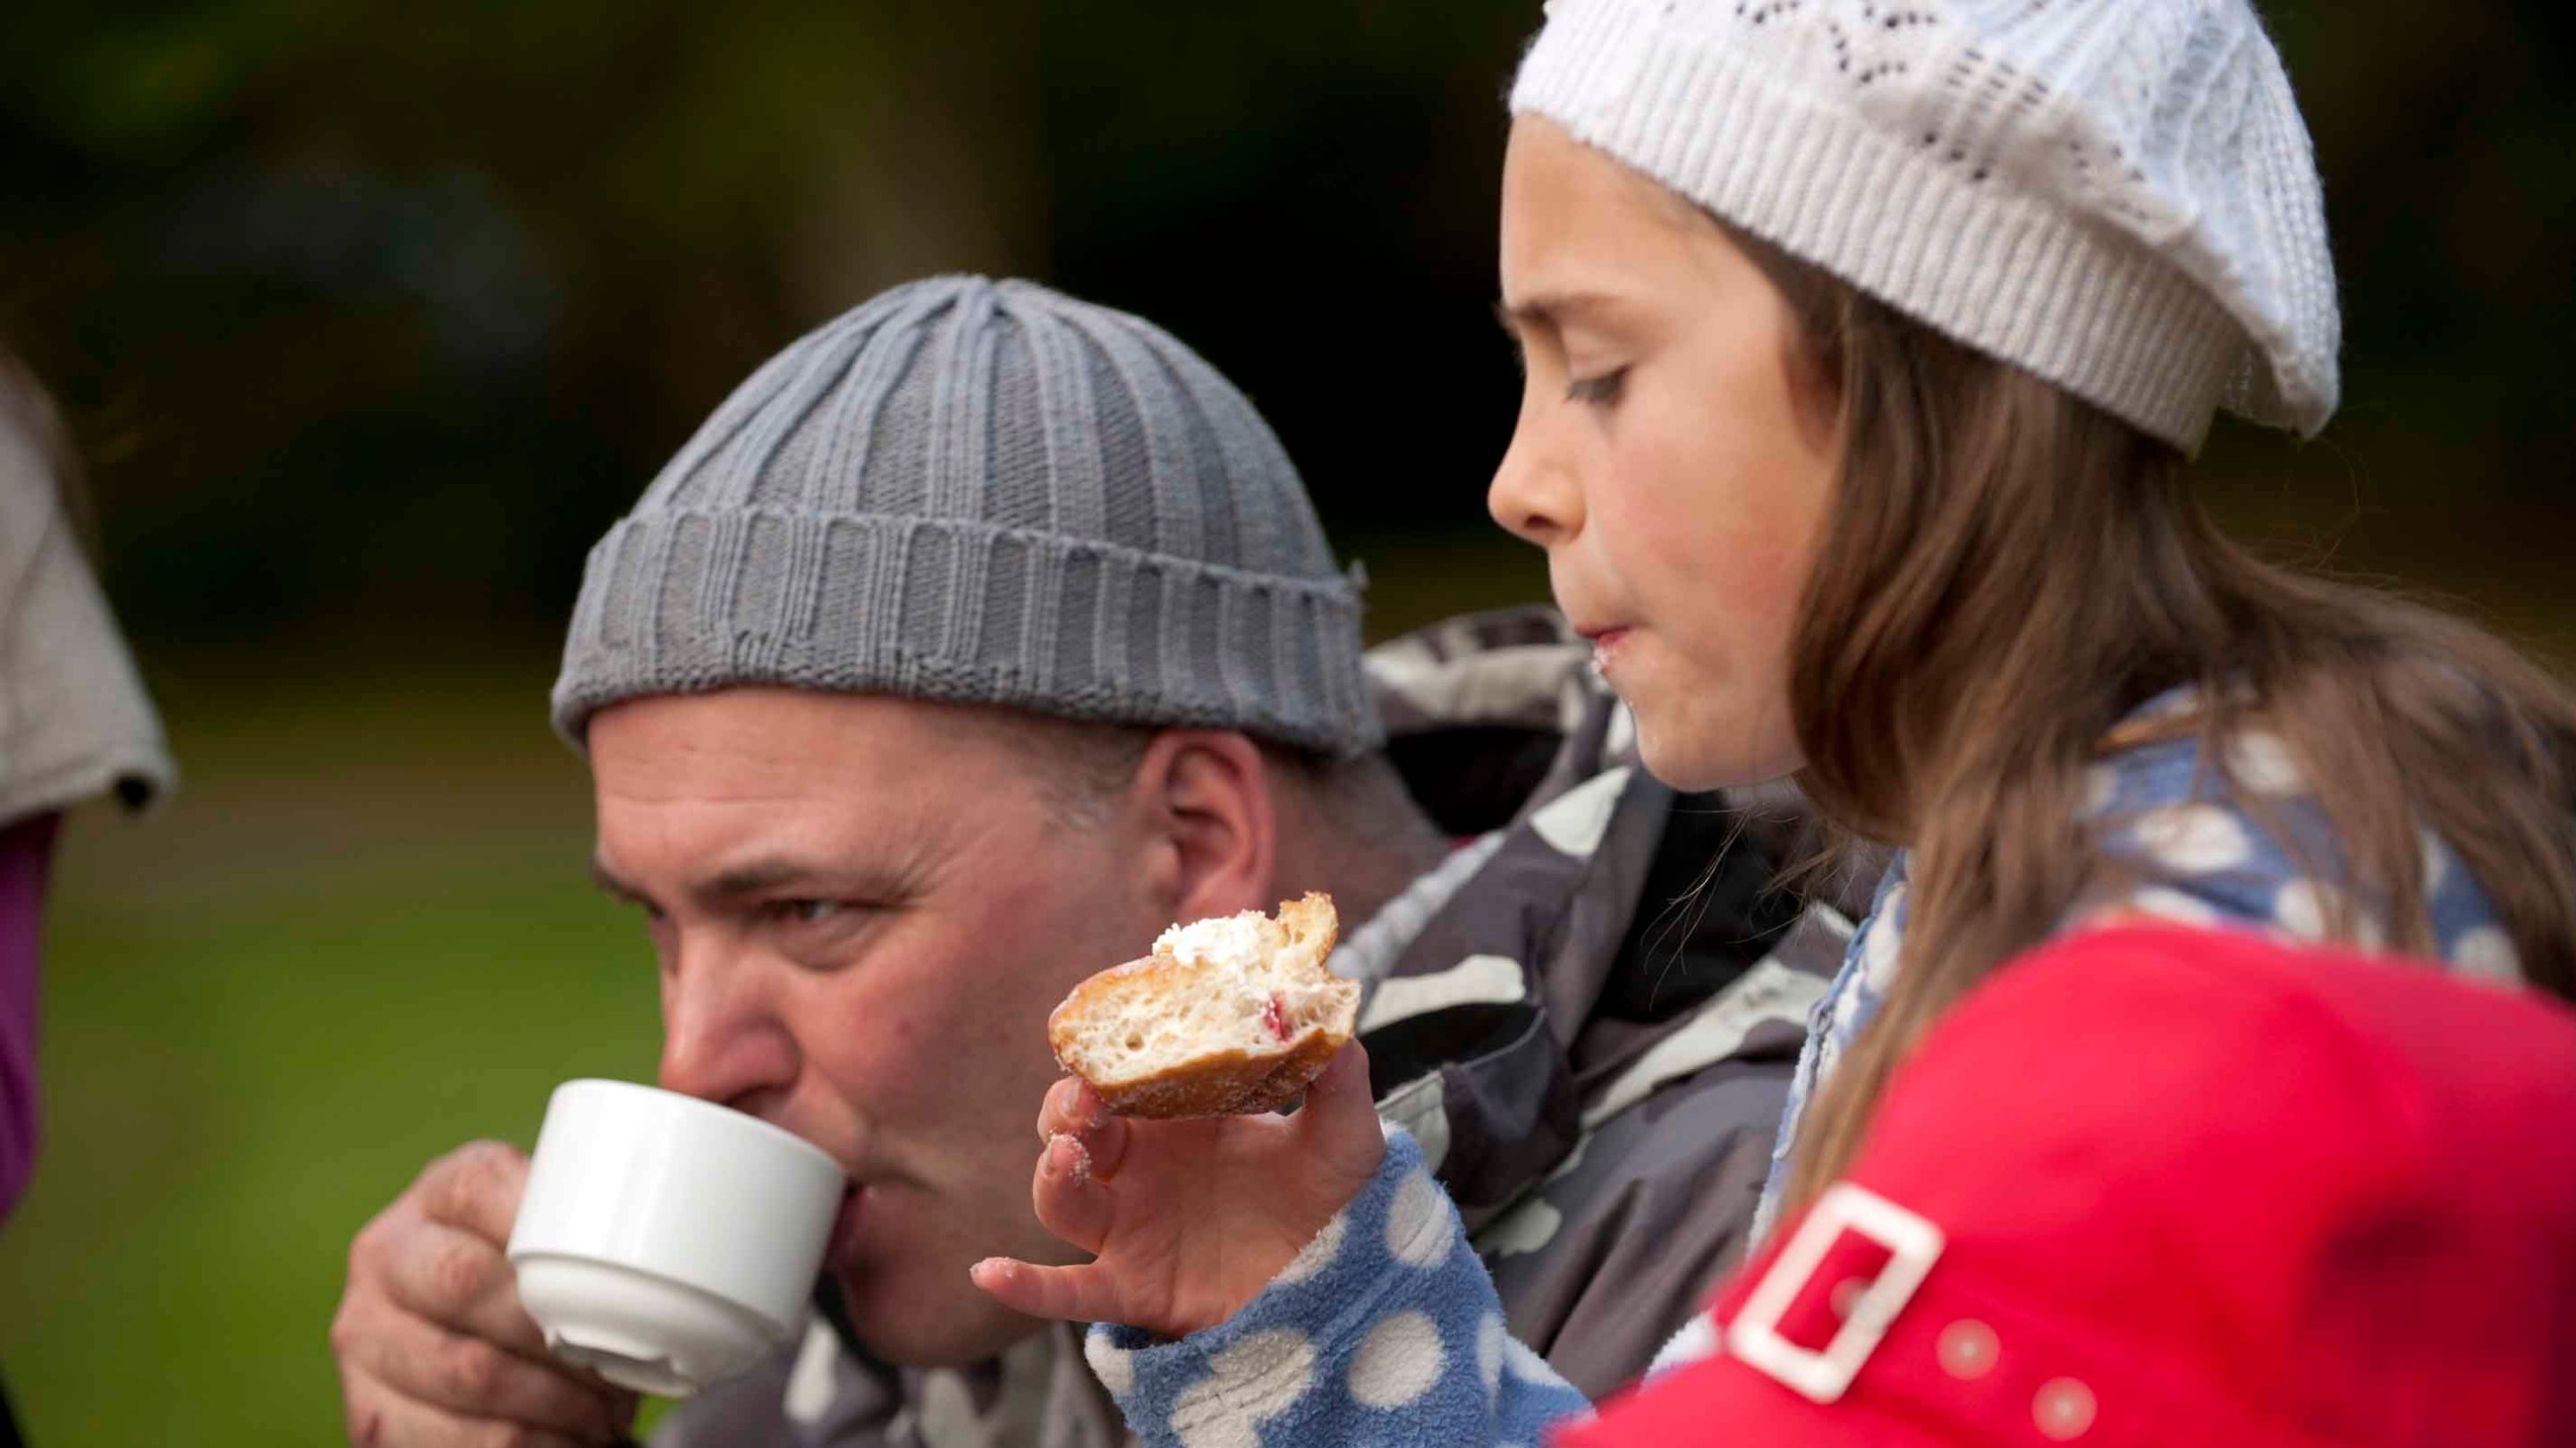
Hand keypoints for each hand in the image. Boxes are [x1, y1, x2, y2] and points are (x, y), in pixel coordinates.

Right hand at [331, 1141, 638, 1446]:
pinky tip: (563, 1442)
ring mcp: (365, 1333)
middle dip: (557, 1332)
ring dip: (552, 1402)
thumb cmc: (555, 1272)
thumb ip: (626, 1185)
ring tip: (603, 1411)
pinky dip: (521, 1446)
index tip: (612, 1268)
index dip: (550, 1228)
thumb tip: (735, 1141)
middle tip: (621, 1364)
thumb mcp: (575, 1216)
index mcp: (444, 1188)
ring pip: (465, 1373)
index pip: (484, 1186)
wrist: (479, 1352)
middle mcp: (387, 1251)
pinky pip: (447, 1439)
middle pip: (468, 1284)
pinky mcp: (367, 1410)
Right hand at [970, 1042, 1385, 1338]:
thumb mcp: (1345, 1134)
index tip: (1114, 1009)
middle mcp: (1144, 1165)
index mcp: (1181, 1113)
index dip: (1109, 1037)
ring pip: (1062, 1198)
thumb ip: (1339, 1074)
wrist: (1345, 1285)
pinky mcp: (1133, 1287)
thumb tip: (1325, 1004)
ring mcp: (1132, 1227)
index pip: (1123, 1063)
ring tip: (1067, 1155)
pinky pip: (1066, 1291)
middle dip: (1069, 1103)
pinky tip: (991, 1272)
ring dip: (1052, 1174)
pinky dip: (1024, 1286)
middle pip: (1074, 1123)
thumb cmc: (1334, 1202)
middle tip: (1090, 1093)